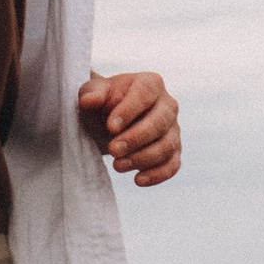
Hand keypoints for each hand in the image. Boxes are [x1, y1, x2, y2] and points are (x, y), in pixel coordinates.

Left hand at [79, 70, 181, 186]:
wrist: (110, 122)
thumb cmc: (103, 103)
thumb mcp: (92, 93)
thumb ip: (92, 93)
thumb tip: (89, 100)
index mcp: (150, 84)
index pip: (145, 94)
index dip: (129, 111)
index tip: (111, 127)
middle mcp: (168, 104)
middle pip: (159, 122)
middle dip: (136, 138)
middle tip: (113, 150)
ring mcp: (173, 129)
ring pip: (167, 145)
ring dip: (142, 158)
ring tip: (118, 166)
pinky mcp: (173, 151)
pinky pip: (172, 164)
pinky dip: (158, 174)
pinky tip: (137, 180)